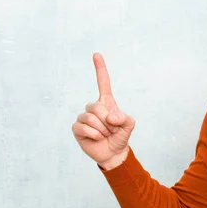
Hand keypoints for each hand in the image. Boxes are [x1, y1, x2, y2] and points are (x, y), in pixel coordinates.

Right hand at [72, 53, 134, 169]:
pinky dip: (94, 135)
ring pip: (90, 118)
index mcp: (106, 102)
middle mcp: (94, 107)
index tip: (96, 54)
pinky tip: (97, 138)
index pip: (103, 82)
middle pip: (96, 106)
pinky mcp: (77, 128)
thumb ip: (125, 118)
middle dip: (107, 121)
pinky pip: (84, 128)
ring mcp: (84, 117)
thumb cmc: (120, 136)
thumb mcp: (129, 125)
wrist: (113, 153)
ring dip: (102, 129)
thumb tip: (109, 116)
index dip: (100, 69)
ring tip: (105, 135)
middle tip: (111, 129)